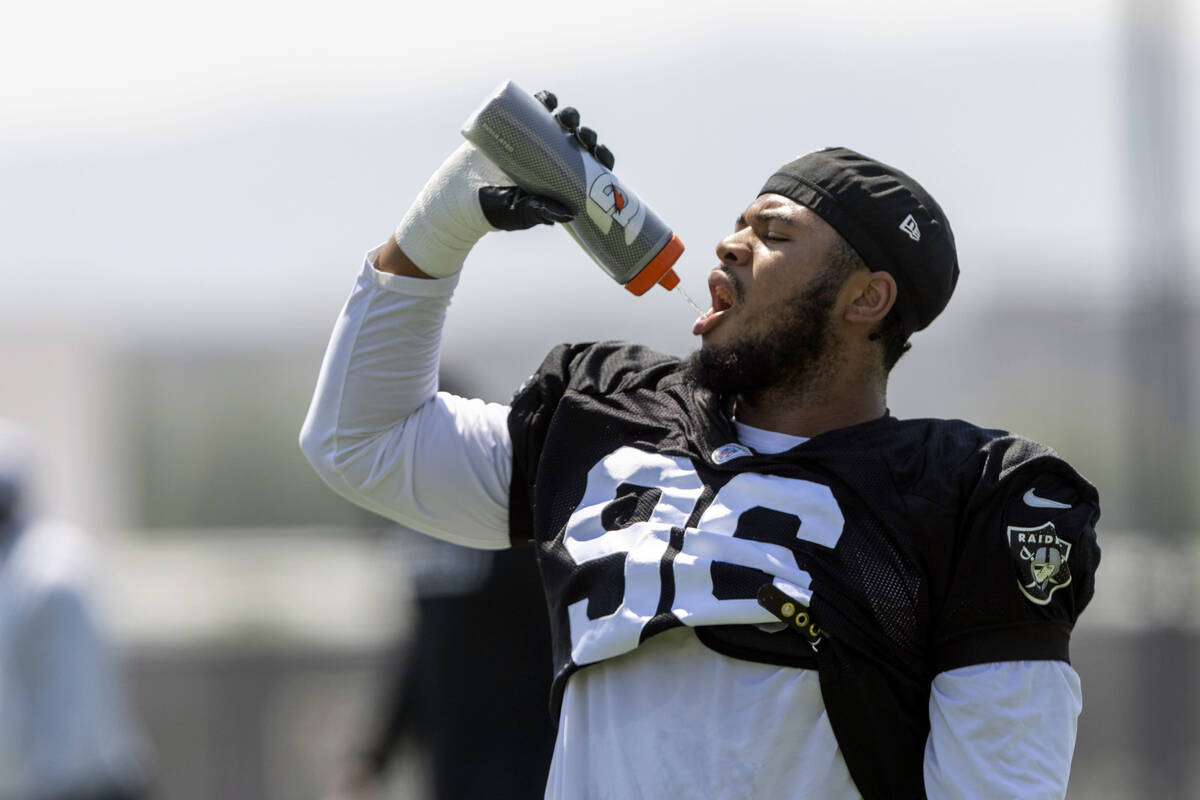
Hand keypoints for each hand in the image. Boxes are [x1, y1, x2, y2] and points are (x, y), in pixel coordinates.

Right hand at [387, 88, 615, 277]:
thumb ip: (541, 213)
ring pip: (559, 122)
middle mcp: (551, 158)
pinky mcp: (512, 126)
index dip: (600, 157)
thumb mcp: (520, 213)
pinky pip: (532, 107)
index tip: (600, 154)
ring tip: (566, 117)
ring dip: (569, 115)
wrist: (457, 197)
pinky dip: (543, 100)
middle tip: (582, 134)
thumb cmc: (493, 210)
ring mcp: (533, 140)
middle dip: (586, 134)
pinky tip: (549, 100)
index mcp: (561, 180)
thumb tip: (572, 211)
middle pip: (578, 141)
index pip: (590, 166)